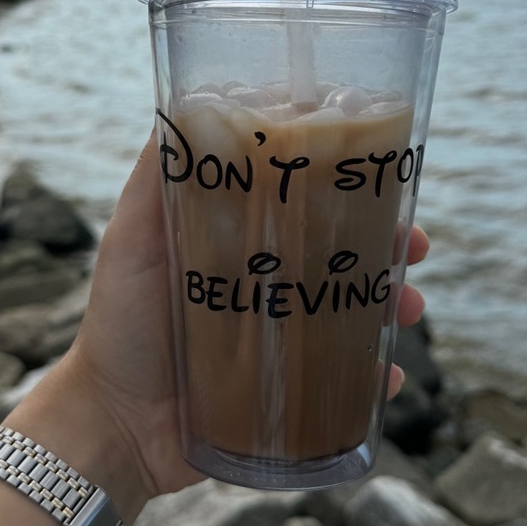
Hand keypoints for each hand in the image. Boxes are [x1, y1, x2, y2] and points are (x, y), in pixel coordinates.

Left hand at [10, 133, 430, 521]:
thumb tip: (182, 105)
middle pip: (346, 257)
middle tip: (413, 250)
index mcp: (244, 245)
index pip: (309, 208)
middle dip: (390, 248)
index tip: (384, 179)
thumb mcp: (131, 236)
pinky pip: (348, 385)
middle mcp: (271, 288)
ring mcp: (284, 342)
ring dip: (396, 307)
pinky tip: (388, 378)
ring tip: (410, 310)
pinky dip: (376, 380)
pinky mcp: (290, 395)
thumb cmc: (119, 320)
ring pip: (359, 315)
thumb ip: (154, 177)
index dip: (351, 192)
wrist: (113, 420)